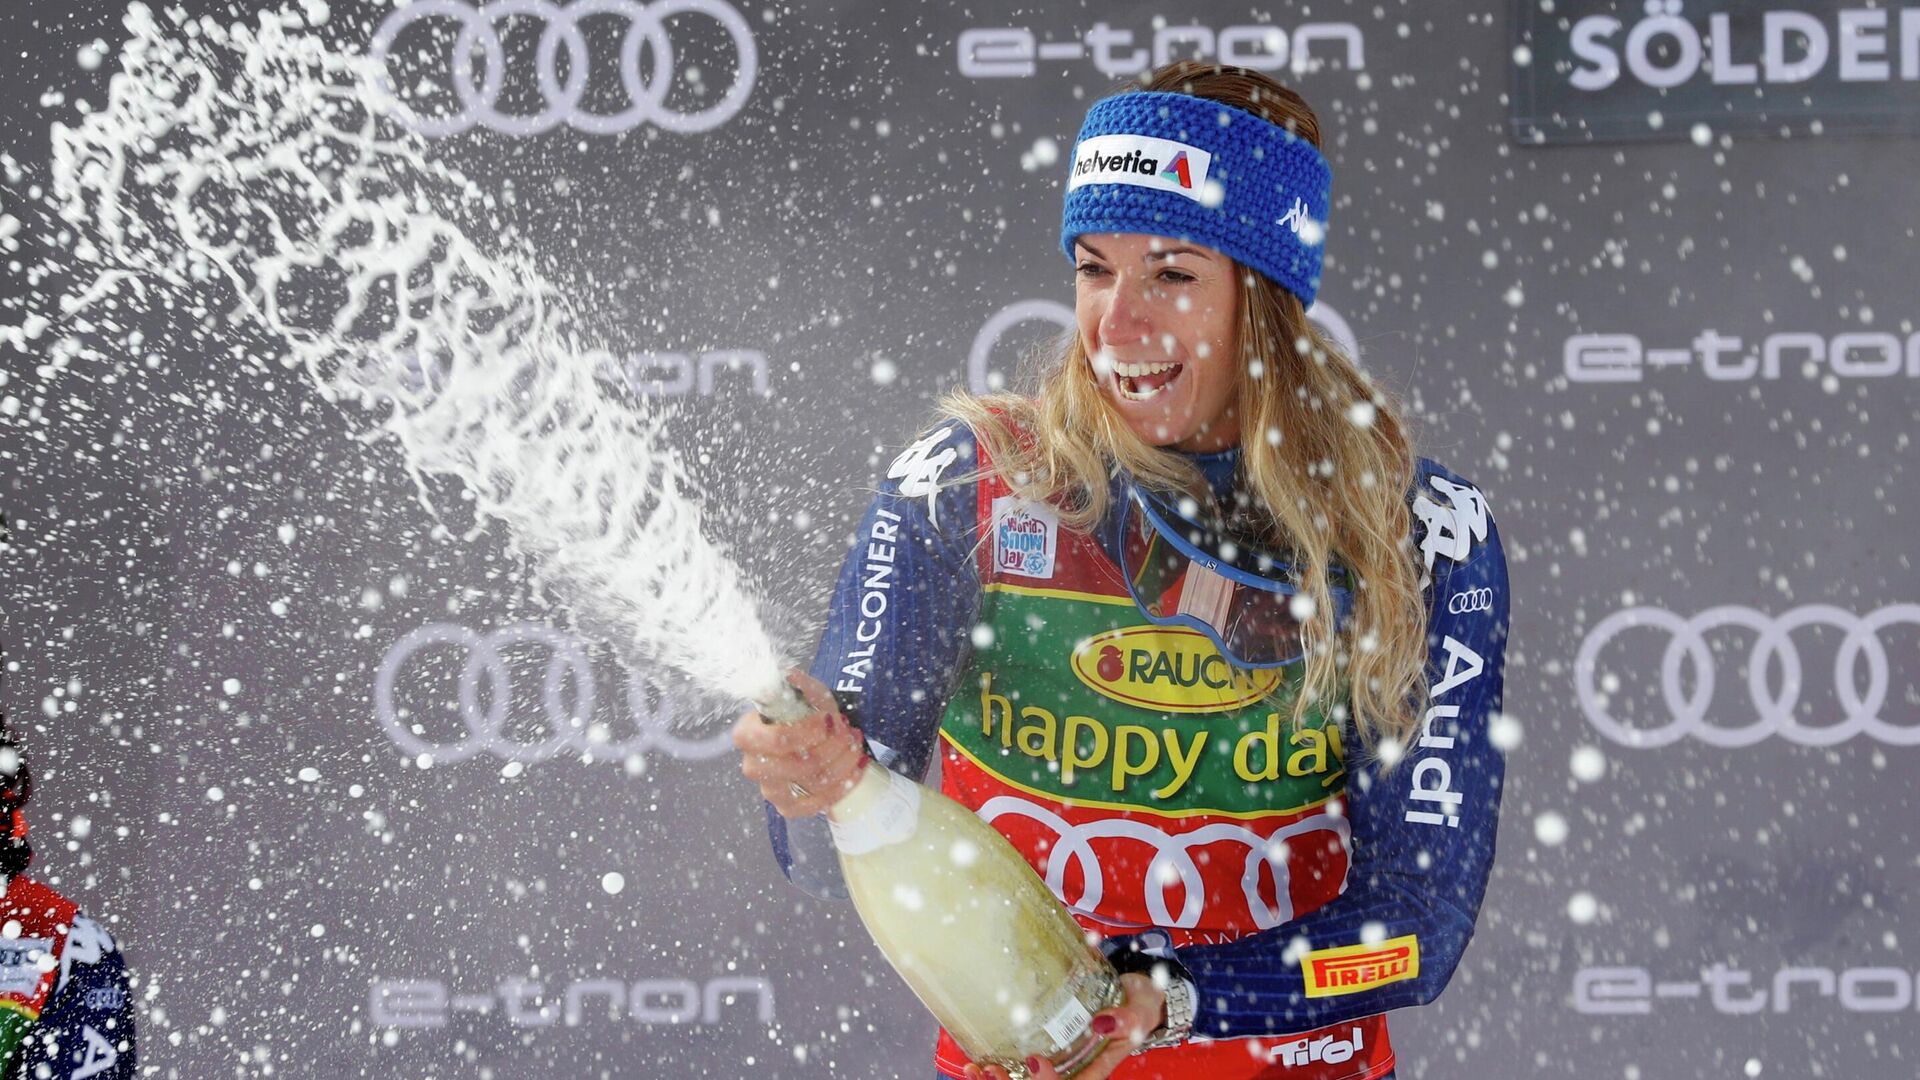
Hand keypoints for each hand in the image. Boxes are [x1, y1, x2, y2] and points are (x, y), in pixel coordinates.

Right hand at [732, 669, 869, 817]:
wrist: (815, 740)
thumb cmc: (805, 715)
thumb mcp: (805, 694)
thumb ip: (798, 685)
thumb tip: (791, 676)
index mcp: (748, 735)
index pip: (779, 740)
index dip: (810, 732)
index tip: (829, 719)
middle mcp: (753, 765)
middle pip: (802, 765)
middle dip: (834, 746)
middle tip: (849, 732)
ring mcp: (769, 789)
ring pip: (815, 782)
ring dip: (844, 762)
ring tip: (854, 744)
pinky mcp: (787, 807)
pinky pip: (818, 803)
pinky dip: (843, 784)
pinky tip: (855, 768)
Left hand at [961, 971, 1165, 1079]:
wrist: (1133, 997)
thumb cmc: (1137, 1007)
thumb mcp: (1138, 1011)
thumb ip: (1126, 1018)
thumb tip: (1102, 1021)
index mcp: (1096, 1068)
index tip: (1035, 1061)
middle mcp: (1074, 1071)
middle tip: (992, 1069)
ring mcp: (1059, 1064)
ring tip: (977, 1070)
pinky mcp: (1046, 1051)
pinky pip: (1018, 1070)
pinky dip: (996, 1070)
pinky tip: (976, 1063)